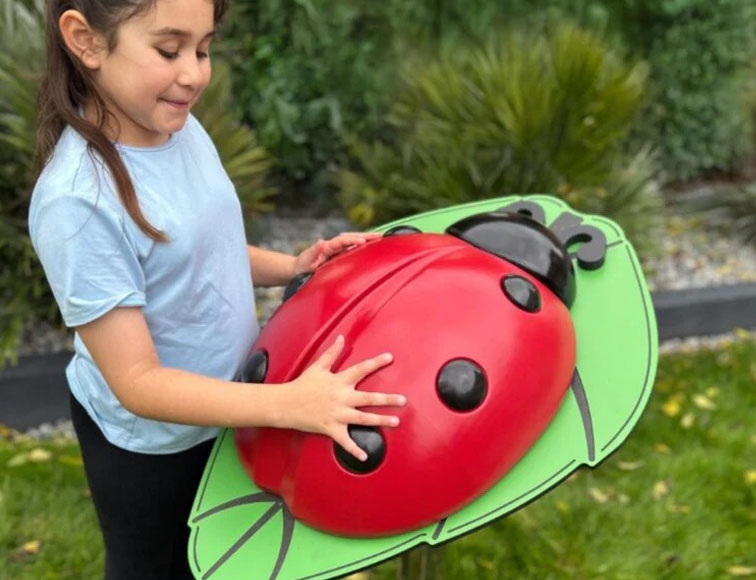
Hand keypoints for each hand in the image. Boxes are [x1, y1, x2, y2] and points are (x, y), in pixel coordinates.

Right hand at [282, 335, 405, 460]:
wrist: (285, 404)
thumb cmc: (302, 385)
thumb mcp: (318, 366)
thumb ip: (332, 353)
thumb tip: (341, 337)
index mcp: (339, 381)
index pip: (361, 369)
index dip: (376, 363)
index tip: (390, 357)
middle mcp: (341, 398)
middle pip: (368, 398)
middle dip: (387, 399)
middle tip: (403, 400)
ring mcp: (337, 414)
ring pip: (362, 418)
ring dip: (380, 420)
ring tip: (396, 421)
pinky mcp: (330, 428)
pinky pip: (344, 441)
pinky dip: (354, 450)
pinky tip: (364, 456)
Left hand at [292, 232, 380, 276]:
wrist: (297, 269)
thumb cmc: (302, 266)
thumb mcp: (306, 261)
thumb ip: (314, 251)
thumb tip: (321, 241)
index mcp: (328, 246)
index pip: (342, 241)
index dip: (353, 240)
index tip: (363, 241)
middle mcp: (334, 245)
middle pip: (352, 237)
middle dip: (366, 235)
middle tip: (380, 236)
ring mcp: (337, 249)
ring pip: (354, 241)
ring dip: (366, 239)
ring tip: (380, 238)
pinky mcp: (339, 254)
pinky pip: (353, 248)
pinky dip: (362, 245)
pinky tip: (372, 247)